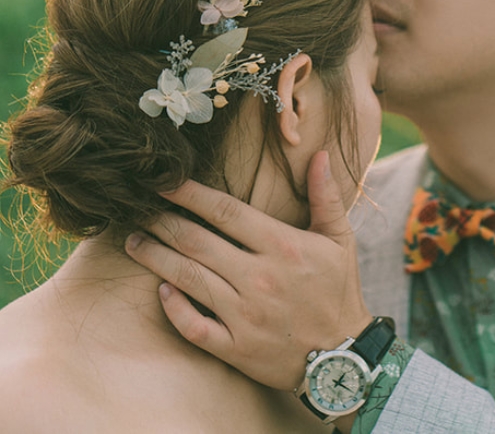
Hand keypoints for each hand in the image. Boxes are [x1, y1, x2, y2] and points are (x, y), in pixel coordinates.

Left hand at [124, 151, 372, 389]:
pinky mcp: (236, 347)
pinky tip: (161, 291)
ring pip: (188, 279)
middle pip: (197, 242)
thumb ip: (326, 197)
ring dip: (156, 257)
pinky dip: (173, 308)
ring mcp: (245, 315)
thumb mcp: (340, 240)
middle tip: (137, 209)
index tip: (164, 182)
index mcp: (284, 246)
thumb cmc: (339, 291)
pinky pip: (193, 326)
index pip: (226, 212)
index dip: (191, 194)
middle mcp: (260, 278)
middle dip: (162, 222)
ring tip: (134, 241)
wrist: (344, 354)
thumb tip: (320, 155)